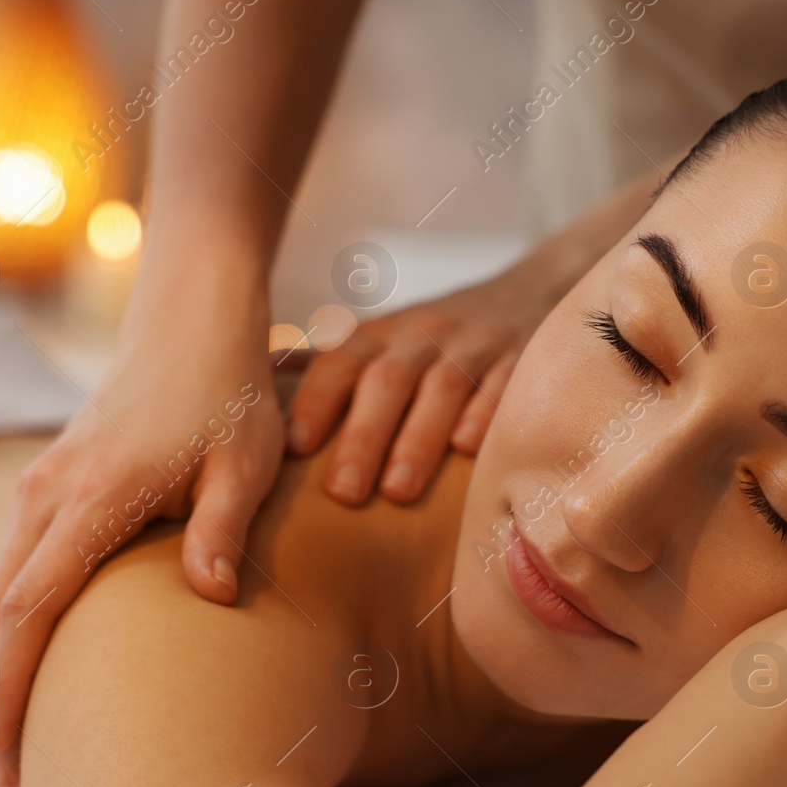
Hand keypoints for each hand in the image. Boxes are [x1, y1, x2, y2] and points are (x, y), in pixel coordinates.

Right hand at [0, 284, 283, 786]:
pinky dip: (15, 618)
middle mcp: (49, 494)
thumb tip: (211, 599)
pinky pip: (15, 562)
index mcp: (92, 498)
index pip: (29, 610)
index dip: (15, 688)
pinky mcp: (52, 479)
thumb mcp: (245, 464)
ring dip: (1, 659)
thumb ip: (222, 532)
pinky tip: (41, 653)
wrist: (192, 319)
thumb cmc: (230, 393)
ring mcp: (43, 483)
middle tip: (16, 772)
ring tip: (24, 727)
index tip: (11, 754)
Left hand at [284, 272, 548, 504]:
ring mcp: (476, 346)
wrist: (530, 292)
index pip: (340, 363)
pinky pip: (503, 385)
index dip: (314, 402)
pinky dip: (484, 414)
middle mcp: (425, 335)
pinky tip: (467, 450)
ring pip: (443, 388)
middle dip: (363, 436)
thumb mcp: (385, 340)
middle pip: (387, 380)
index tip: (292, 450)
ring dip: (418, 439)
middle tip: (343, 494)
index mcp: (382, 335)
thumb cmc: (437, 338)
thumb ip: (329, 368)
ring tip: (398, 491)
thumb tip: (257, 387)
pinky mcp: (523, 359)